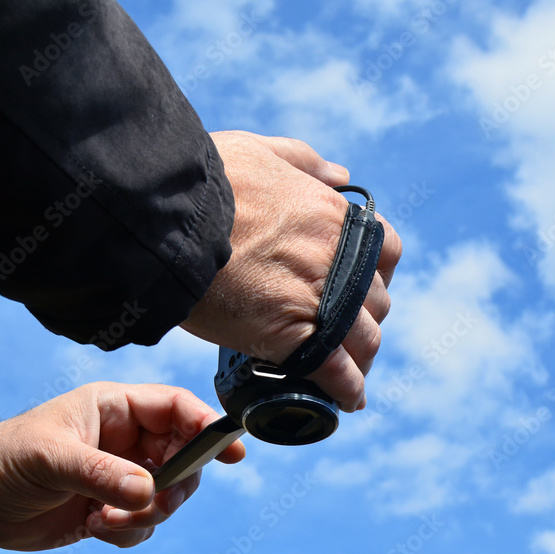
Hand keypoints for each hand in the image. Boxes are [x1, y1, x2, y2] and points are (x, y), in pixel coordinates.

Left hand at [0, 382, 244, 550]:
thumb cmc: (4, 459)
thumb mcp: (50, 458)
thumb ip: (100, 474)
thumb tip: (147, 493)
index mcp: (115, 408)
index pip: (176, 408)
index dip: (207, 426)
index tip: (232, 453)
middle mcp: (125, 439)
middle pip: (183, 458)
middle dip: (174, 488)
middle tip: (151, 505)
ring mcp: (121, 475)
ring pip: (168, 496)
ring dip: (147, 516)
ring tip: (105, 522)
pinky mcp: (113, 509)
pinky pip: (145, 523)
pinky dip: (130, 534)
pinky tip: (94, 529)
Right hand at [183, 131, 401, 410]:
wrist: (169, 218)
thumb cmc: (206, 181)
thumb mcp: (261, 151)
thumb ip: (305, 161)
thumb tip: (339, 175)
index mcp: (334, 216)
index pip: (385, 252)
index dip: (373, 275)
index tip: (356, 290)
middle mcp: (340, 260)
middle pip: (375, 301)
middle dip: (364, 320)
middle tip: (345, 336)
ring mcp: (321, 301)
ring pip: (364, 341)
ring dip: (360, 360)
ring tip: (346, 376)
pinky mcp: (295, 338)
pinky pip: (338, 373)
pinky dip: (348, 391)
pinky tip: (347, 402)